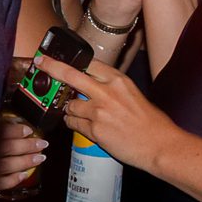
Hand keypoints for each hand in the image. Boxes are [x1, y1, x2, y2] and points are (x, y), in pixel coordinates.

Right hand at [0, 113, 47, 193]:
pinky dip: (12, 180)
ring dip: (26, 162)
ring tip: (40, 157)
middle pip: (8, 148)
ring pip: (7, 166)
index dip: (18, 130)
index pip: (1, 131)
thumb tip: (1, 108)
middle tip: (43, 143)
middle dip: (28, 146)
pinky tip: (24, 175)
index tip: (29, 130)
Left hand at [33, 51, 180, 172]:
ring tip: (79, 116)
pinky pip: (73, 124)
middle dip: (52, 67)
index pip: (89, 63)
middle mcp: (107, 92)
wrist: (160, 144)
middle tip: (41, 63)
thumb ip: (112, 88)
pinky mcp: (95, 129)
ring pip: (69, 105)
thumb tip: (90, 87)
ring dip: (69, 110)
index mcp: (119, 80)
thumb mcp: (133, 94)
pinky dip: (74, 124)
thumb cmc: (151, 122)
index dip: (71, 61)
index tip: (58, 57)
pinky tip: (83, 127)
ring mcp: (99, 110)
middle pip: (71, 75)